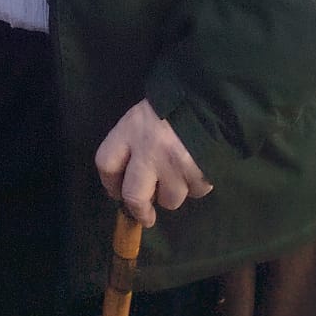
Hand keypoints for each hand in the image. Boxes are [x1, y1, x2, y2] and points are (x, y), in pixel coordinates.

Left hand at [94, 100, 211, 229]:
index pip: (106, 164)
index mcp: (129, 130)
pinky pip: (194, 193)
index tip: (118, 192)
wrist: (209, 99)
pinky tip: (196, 169)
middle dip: (139, 210)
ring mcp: (174, 164)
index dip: (110, 183)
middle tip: (145, 215)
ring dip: (172, 194)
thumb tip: (126, 183)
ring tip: (178, 176)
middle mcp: (148, 149)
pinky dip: (195, 186)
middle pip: (134, 196)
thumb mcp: (141, 117)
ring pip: (169, 200)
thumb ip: (130, 145)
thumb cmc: (170, 106)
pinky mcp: (199, 173)